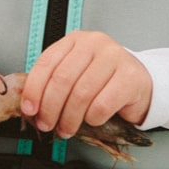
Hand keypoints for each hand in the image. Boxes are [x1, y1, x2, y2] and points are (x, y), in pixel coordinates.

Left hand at [20, 30, 151, 138]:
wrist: (139, 83)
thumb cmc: (103, 81)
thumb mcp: (76, 74)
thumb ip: (53, 83)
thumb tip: (30, 106)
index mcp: (76, 40)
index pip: (47, 62)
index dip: (34, 89)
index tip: (29, 110)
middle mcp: (95, 43)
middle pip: (62, 80)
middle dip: (50, 108)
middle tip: (47, 124)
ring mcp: (115, 57)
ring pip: (81, 94)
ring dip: (69, 118)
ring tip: (67, 128)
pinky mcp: (130, 77)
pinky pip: (102, 105)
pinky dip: (93, 118)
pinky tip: (93, 119)